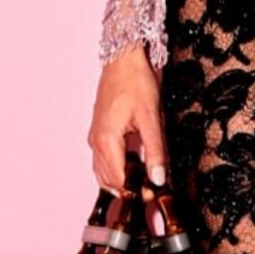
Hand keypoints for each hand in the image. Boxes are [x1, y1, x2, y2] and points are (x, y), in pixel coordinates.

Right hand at [89, 43, 167, 192]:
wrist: (123, 59)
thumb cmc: (135, 82)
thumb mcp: (151, 118)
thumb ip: (156, 151)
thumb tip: (159, 179)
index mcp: (106, 140)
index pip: (118, 180)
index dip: (136, 191)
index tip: (153, 193)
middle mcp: (96, 141)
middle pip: (108, 180)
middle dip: (128, 189)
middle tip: (152, 189)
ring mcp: (95, 137)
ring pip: (104, 172)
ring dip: (122, 180)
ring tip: (145, 178)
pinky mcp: (99, 132)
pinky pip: (104, 160)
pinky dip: (117, 168)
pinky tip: (135, 165)